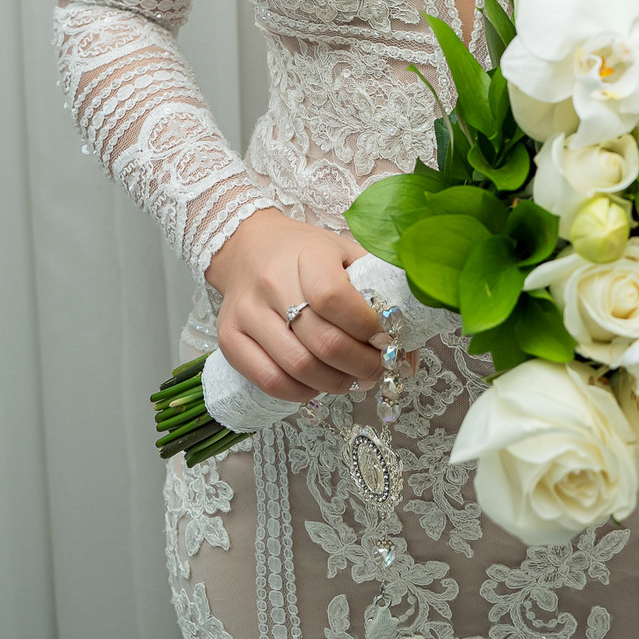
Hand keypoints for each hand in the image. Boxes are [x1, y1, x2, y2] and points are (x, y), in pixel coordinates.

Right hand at [205, 207, 382, 401]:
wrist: (248, 246)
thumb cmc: (304, 253)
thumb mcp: (344, 253)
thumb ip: (378, 290)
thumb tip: (409, 347)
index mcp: (306, 253)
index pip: (336, 298)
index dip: (366, 327)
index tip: (387, 337)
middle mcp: (271, 282)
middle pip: (322, 341)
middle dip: (361, 365)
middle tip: (379, 369)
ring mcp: (246, 313)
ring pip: (297, 367)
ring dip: (335, 383)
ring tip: (353, 379)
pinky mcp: (228, 338)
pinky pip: (268, 380)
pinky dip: (301, 392)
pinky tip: (318, 384)